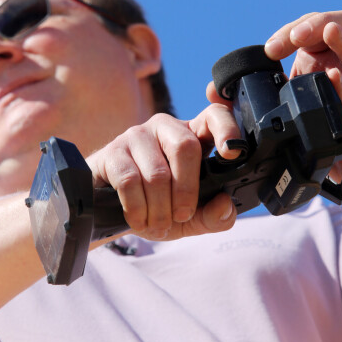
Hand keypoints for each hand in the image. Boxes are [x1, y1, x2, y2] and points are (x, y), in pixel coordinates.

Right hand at [86, 106, 240, 240]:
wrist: (109, 210)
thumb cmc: (155, 206)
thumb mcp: (190, 218)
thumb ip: (214, 216)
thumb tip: (225, 205)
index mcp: (193, 136)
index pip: (215, 116)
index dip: (226, 128)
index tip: (231, 153)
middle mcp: (166, 128)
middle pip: (185, 147)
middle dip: (186, 191)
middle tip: (181, 216)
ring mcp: (137, 135)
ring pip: (157, 172)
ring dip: (160, 209)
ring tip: (158, 226)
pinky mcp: (113, 151)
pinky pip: (130, 181)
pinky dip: (138, 209)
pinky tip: (139, 221)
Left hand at [261, 10, 341, 192]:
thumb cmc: (314, 130)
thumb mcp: (281, 107)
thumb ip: (247, 97)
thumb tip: (212, 92)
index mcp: (318, 62)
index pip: (309, 30)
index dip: (290, 32)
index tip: (269, 49)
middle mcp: (340, 69)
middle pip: (341, 26)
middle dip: (316, 24)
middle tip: (294, 37)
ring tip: (328, 31)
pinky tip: (335, 77)